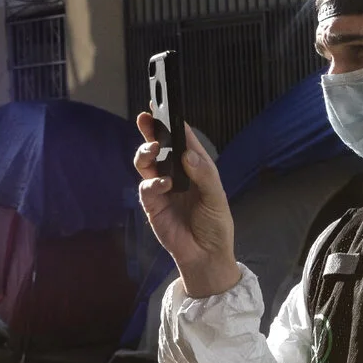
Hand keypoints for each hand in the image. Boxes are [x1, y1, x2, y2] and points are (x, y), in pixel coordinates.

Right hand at [135, 112, 239, 299]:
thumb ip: (203, 175)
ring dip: (147, 152)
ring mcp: (162, 188)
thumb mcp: (216, 198)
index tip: (164, 106)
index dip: (173, 123)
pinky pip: (146, 187)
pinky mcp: (152, 204)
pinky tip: (165, 185)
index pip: (183, 140)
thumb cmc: (215, 225)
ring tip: (155, 150)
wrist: (205, 256)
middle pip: (159, 146)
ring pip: (147, 162)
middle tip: (146, 118)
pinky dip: (153, 183)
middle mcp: (176, 174)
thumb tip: (187, 154)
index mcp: (195, 168)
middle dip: (151, 130)